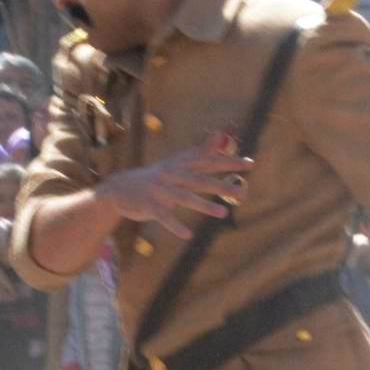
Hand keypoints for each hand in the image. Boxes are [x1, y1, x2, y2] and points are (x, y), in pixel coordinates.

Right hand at [101, 131, 251, 235]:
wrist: (120, 188)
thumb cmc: (156, 177)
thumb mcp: (178, 162)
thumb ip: (201, 151)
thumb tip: (220, 135)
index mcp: (180, 164)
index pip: (208, 161)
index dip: (229, 162)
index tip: (250, 164)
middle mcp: (171, 174)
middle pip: (200, 179)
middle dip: (222, 185)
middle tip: (243, 191)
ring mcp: (159, 190)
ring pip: (184, 197)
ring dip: (204, 205)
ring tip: (223, 213)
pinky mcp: (149, 205)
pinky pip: (163, 216)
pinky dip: (174, 225)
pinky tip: (187, 234)